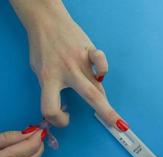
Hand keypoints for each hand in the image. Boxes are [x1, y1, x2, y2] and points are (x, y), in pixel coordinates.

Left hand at [10, 0, 128, 130]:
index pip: (50, 107)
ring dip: (106, 101)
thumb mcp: (39, 71)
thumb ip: (51, 88)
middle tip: (119, 126)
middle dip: (107, 113)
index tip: (65, 118)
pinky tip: (101, 76)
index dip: (58, 119)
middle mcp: (67, 71)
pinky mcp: (90, 50)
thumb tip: (66, 104)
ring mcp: (81, 60)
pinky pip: (102, 63)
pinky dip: (104, 71)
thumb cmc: (42, 48)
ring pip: (99, 86)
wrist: (46, 22)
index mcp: (48, 78)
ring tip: (114, 115)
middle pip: (90, 96)